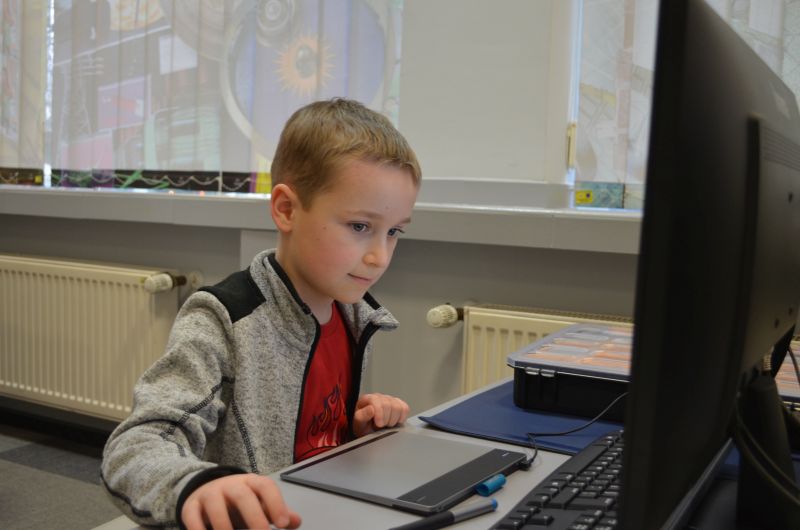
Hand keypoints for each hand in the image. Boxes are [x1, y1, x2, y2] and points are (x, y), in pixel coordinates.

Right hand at [181, 473, 301, 529]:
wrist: (207, 491)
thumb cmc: (241, 502)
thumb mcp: (260, 503)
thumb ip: (277, 512)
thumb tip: (296, 521)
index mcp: (251, 483)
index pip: (265, 487)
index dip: (276, 503)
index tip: (283, 524)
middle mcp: (230, 485)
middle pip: (242, 496)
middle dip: (254, 517)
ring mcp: (209, 494)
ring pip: (215, 506)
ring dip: (224, 525)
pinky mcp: (190, 506)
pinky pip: (192, 517)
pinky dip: (198, 529)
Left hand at [353, 393, 409, 436]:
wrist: (369, 431)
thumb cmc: (363, 426)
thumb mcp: (358, 424)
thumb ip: (362, 416)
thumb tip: (371, 409)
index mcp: (367, 399)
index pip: (376, 401)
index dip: (380, 414)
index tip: (379, 424)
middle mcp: (379, 397)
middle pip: (389, 404)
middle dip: (386, 419)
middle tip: (382, 427)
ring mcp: (390, 400)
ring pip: (398, 406)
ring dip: (394, 419)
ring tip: (387, 425)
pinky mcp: (399, 404)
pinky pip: (405, 408)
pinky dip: (402, 417)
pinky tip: (395, 422)